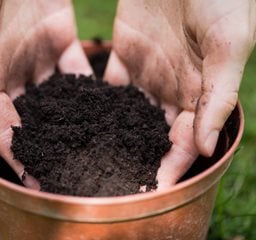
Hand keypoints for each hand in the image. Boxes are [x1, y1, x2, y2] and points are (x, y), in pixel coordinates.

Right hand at [0, 0, 91, 188]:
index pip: (2, 124)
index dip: (17, 153)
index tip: (35, 181)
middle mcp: (14, 72)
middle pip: (34, 120)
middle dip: (50, 148)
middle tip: (71, 175)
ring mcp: (38, 58)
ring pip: (59, 100)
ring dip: (74, 125)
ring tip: (94, 151)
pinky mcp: (61, 41)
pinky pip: (77, 71)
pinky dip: (89, 91)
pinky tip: (106, 110)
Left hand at [105, 0, 255, 189]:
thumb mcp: (227, 43)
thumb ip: (217, 95)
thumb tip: (204, 146)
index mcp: (198, 91)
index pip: (184, 139)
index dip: (170, 164)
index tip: (151, 188)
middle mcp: (171, 89)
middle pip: (152, 134)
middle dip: (136, 158)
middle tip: (113, 182)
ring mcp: (146, 74)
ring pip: (127, 115)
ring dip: (112, 137)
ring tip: (90, 160)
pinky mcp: (125, 56)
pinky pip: (108, 87)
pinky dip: (96, 104)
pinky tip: (80, 122)